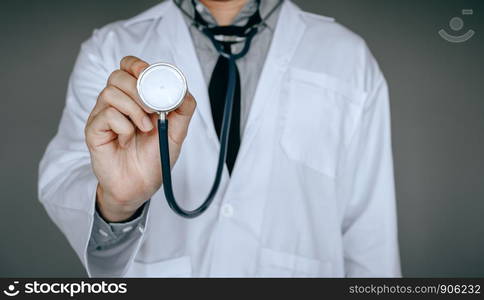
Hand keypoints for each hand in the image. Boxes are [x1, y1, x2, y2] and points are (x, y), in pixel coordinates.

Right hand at [85, 56, 195, 221]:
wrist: (140, 187)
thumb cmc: (154, 158)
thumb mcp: (176, 133)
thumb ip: (183, 110)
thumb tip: (184, 89)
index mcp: (135, 98)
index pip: (128, 67)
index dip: (136, 65)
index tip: (149, 74)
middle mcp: (117, 103)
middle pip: (118, 76)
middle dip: (139, 89)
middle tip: (152, 109)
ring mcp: (103, 116)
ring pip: (110, 93)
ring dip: (133, 109)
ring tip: (144, 128)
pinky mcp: (94, 130)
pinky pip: (106, 115)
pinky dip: (123, 126)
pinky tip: (127, 140)